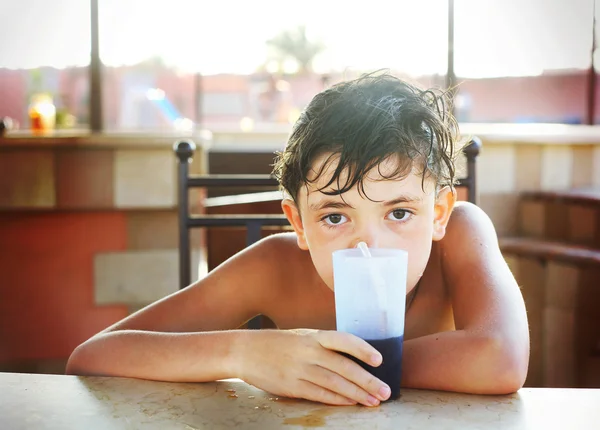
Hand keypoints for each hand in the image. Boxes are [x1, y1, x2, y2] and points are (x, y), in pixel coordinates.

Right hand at [231, 329, 391, 405]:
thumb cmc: (279, 343)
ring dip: (356, 394)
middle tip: (386, 392)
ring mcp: (299, 369)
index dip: (362, 349)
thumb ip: (324, 346)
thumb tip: (354, 359)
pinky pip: (318, 394)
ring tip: (373, 402)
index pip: (343, 340)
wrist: (245, 351)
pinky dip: (336, 400)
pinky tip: (350, 403)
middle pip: (343, 367)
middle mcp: (308, 351)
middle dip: (367, 381)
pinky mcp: (290, 386)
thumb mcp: (302, 337)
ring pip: (334, 383)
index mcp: (313, 336)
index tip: (379, 360)